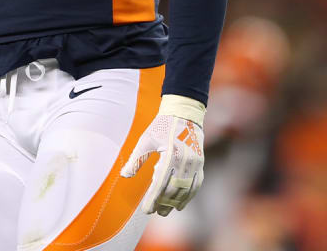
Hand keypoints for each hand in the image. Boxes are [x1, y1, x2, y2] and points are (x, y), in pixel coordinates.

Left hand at [120, 94, 205, 215]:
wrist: (184, 113)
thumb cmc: (162, 125)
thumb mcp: (146, 140)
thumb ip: (136, 159)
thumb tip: (125, 175)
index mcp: (171, 154)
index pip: (160, 183)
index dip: (153, 199)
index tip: (146, 210)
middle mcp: (185, 161)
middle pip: (174, 189)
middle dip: (163, 203)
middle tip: (155, 212)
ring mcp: (195, 163)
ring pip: (186, 189)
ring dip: (176, 202)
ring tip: (166, 211)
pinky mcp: (201, 163)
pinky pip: (196, 184)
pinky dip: (189, 196)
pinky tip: (181, 203)